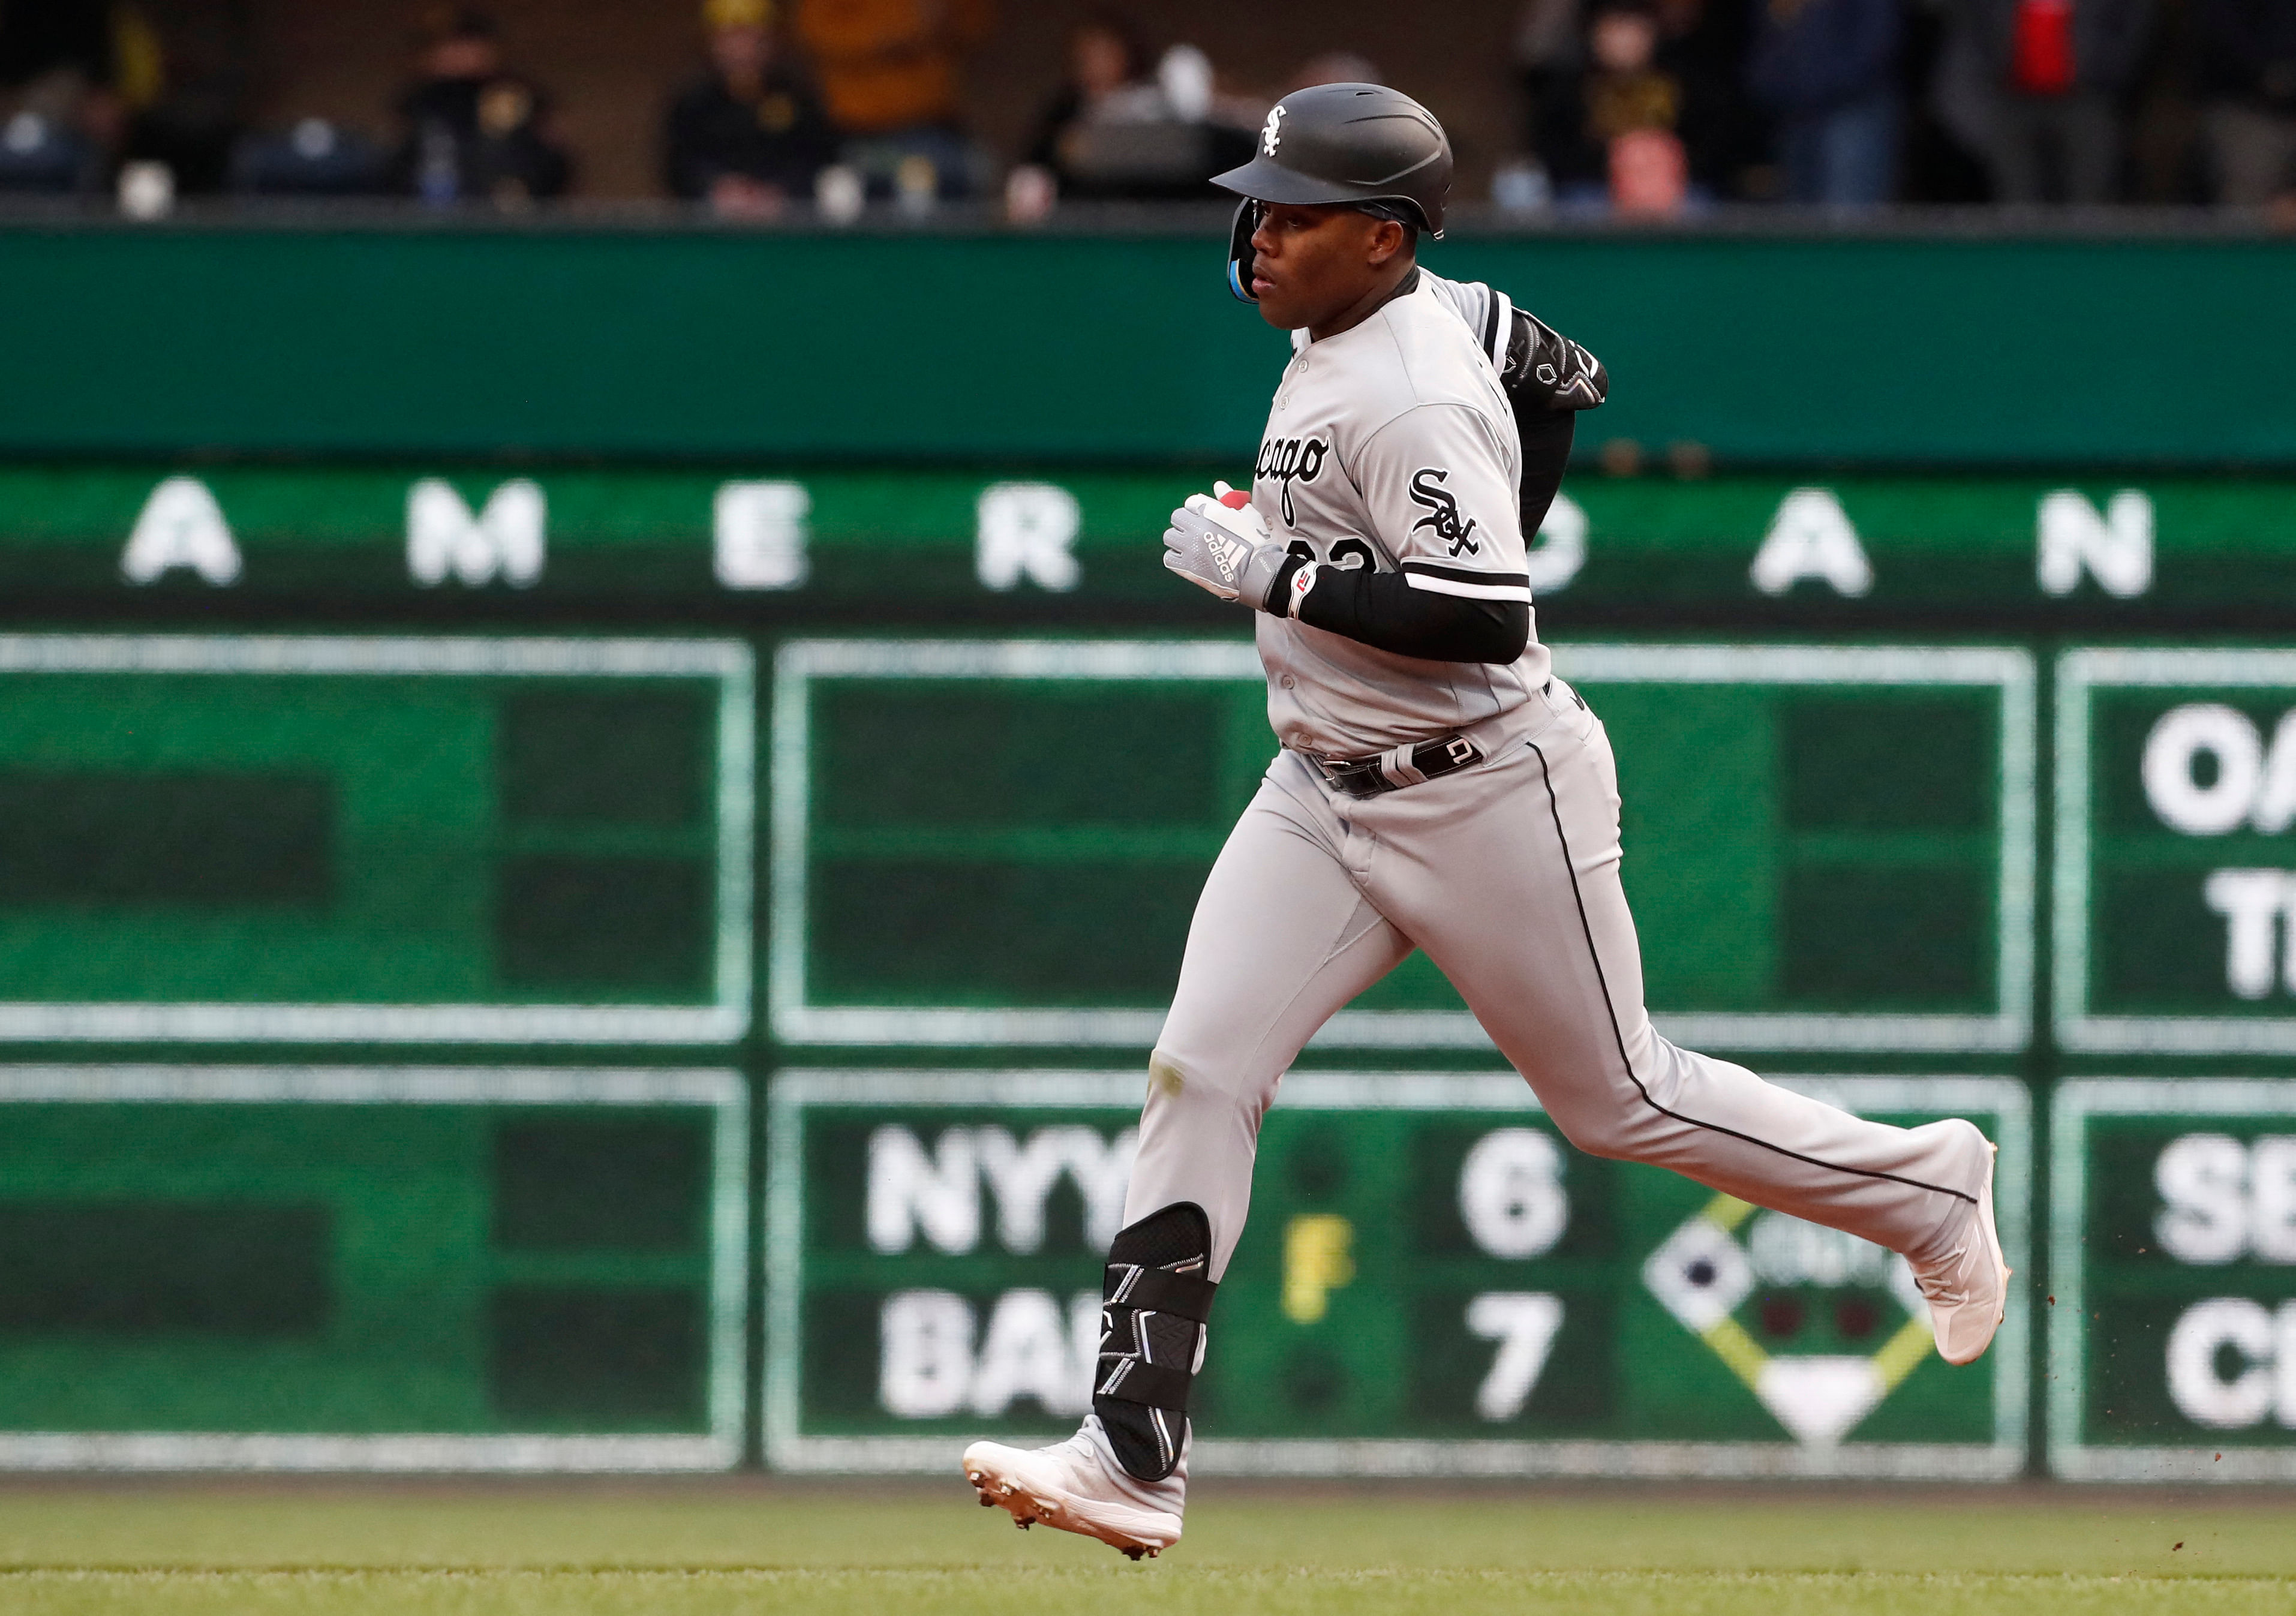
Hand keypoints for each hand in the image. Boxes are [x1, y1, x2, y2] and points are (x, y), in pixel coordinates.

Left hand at [1162, 483, 1286, 606]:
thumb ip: (1230, 497)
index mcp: (1211, 511)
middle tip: (1196, 531)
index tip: (1204, 516)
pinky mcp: (1187, 567)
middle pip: (1177, 517)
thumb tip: (1218, 485)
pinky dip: (1175, 558)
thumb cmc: (1256, 542)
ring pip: (1170, 537)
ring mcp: (1190, 547)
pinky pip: (1170, 558)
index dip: (1198, 508)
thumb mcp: (1247, 513)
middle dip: (1186, 521)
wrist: (1256, 572)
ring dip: (1178, 539)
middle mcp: (1197, 527)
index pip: (1191, 502)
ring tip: (1190, 546)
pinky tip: (1187, 560)